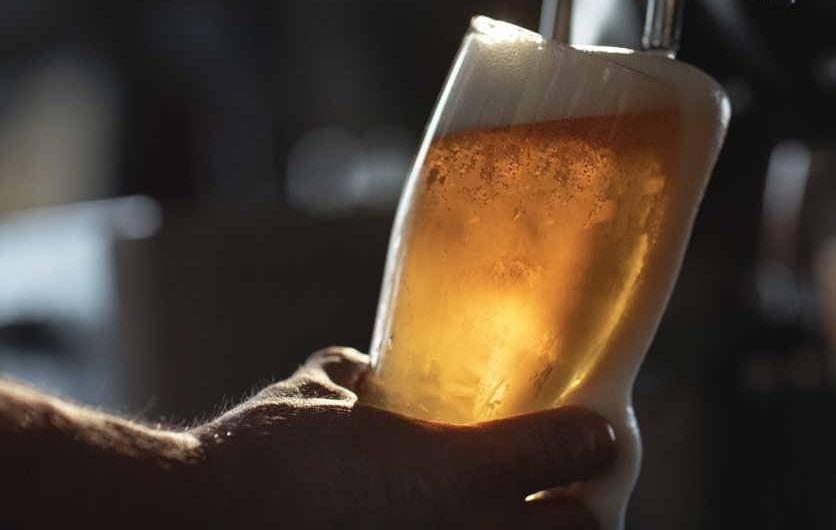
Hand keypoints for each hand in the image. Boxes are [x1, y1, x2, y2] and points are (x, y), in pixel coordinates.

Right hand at [196, 347, 617, 528]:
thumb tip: (363, 367)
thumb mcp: (310, 396)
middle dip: (583, 511)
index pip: (578, 447)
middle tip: (563, 496)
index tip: (595, 432)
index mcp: (463, 471)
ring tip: (503, 526)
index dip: (593, 437)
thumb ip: (350, 377)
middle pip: (584, 529)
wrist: (193, 529)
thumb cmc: (253, 462)